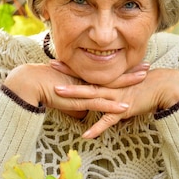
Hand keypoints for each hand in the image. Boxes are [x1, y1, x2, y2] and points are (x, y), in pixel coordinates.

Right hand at [3, 61, 148, 119]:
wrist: (31, 83)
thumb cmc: (43, 87)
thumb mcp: (63, 96)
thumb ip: (76, 105)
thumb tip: (82, 114)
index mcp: (85, 79)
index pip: (107, 74)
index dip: (122, 70)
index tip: (135, 64)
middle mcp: (87, 82)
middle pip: (113, 77)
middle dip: (131, 72)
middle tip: (147, 66)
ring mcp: (84, 91)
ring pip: (110, 88)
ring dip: (127, 84)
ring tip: (143, 79)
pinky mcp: (79, 101)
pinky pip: (99, 105)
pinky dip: (112, 107)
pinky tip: (125, 108)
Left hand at [52, 67, 178, 137]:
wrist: (165, 86)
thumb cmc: (148, 85)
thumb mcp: (128, 83)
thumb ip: (116, 86)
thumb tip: (106, 89)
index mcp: (110, 81)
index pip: (87, 73)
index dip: (71, 68)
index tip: (56, 61)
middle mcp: (111, 87)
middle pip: (85, 81)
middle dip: (67, 75)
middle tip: (50, 68)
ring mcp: (116, 98)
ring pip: (92, 97)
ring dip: (75, 96)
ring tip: (58, 96)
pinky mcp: (124, 109)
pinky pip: (108, 120)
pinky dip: (97, 128)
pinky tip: (85, 135)